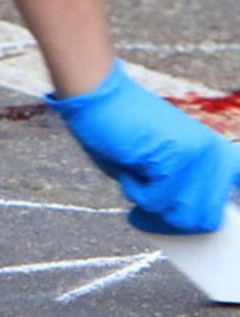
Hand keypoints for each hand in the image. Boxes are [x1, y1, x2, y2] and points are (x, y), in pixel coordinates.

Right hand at [46, 60, 239, 233]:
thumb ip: (179, 190)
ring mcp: (197, 157)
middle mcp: (214, 156)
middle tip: (143, 210)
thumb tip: (185, 227)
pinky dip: (135, 194)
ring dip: (150, 208)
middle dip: (172, 223)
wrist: (98, 96)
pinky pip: (157, 202)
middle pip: (206, 221)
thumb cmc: (121, 130)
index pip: (236, 190)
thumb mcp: (158, 165)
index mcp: (216, 154)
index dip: (222, 216)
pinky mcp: (174, 159)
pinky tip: (129, 171)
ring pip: (182, 216)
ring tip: (134, 181)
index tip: (212, 229)